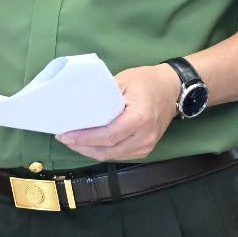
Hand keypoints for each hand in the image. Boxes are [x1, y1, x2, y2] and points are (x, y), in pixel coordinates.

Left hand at [57, 63, 177, 161]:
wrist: (172, 88)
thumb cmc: (147, 81)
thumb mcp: (124, 80)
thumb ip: (104, 95)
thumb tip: (80, 107)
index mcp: (139, 118)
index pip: (108, 135)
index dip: (84, 138)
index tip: (66, 135)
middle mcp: (144, 136)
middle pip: (108, 150)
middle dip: (83, 146)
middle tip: (65, 139)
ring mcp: (147, 145)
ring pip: (113, 156)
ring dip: (91, 151)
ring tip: (74, 142)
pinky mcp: (146, 149)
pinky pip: (120, 155)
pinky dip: (103, 151)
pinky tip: (91, 144)